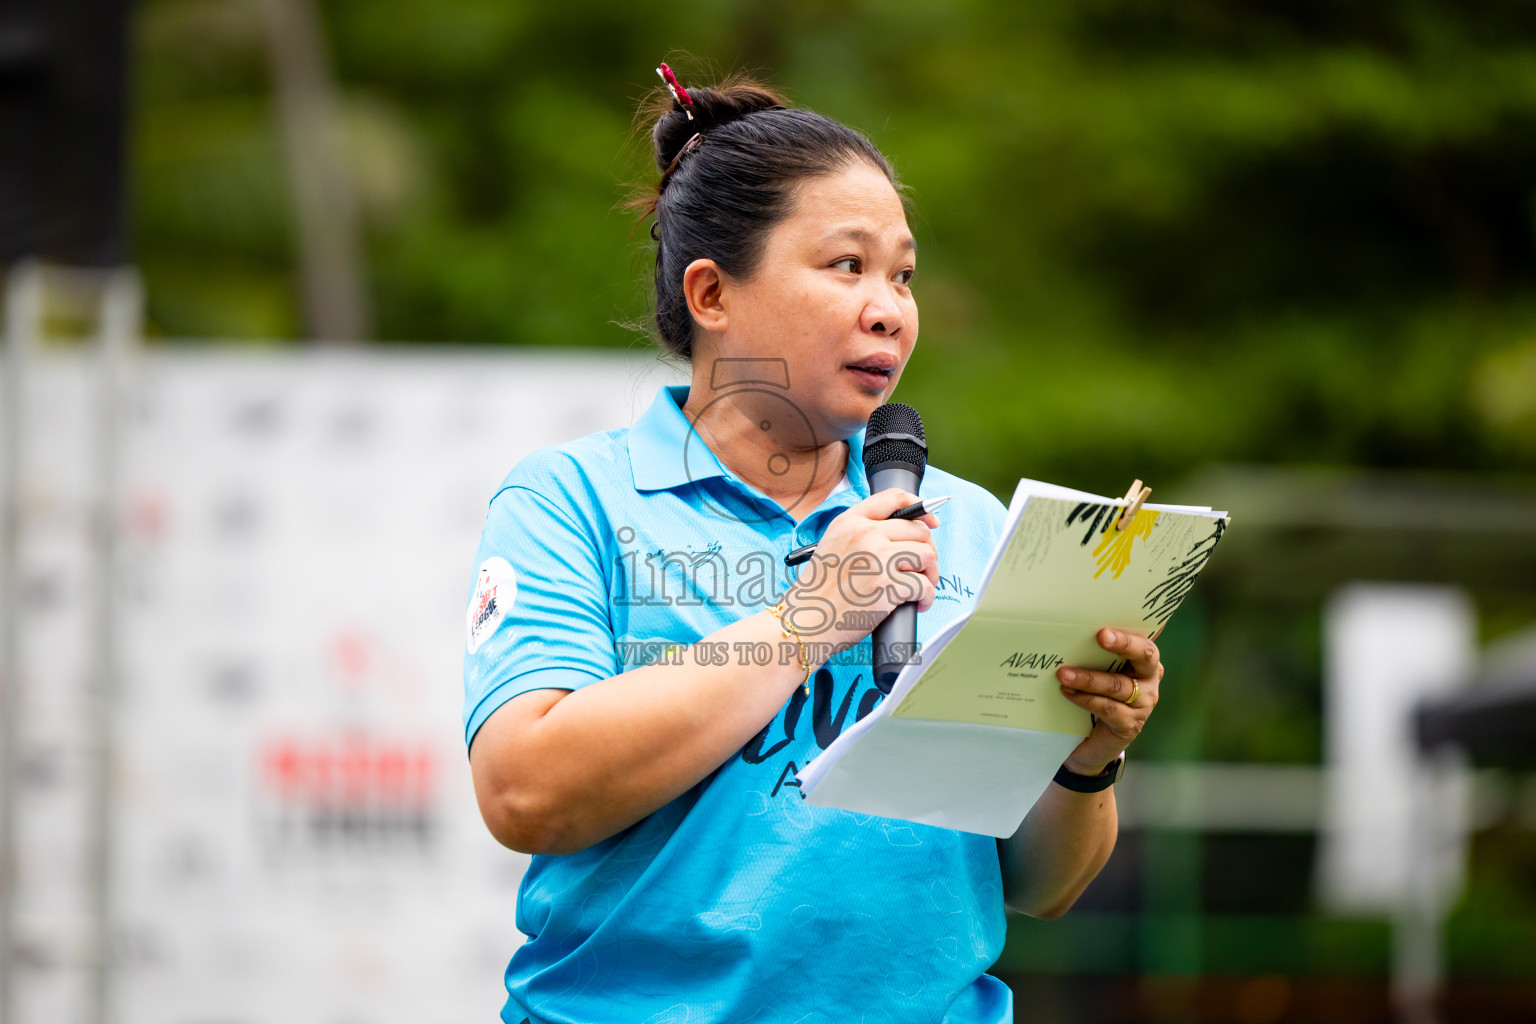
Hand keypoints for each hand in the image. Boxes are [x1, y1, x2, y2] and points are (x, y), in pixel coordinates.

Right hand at [782, 488, 939, 645]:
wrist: (807, 620)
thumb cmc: (821, 590)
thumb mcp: (834, 545)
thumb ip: (862, 533)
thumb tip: (904, 534)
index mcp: (850, 521)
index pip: (894, 498)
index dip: (920, 507)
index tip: (930, 521)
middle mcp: (865, 534)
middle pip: (918, 530)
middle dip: (927, 550)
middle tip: (923, 569)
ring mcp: (878, 558)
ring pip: (926, 554)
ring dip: (930, 573)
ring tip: (922, 587)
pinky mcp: (888, 584)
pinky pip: (925, 585)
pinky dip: (927, 596)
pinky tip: (918, 603)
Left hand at [1055, 628, 1162, 776]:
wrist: (1092, 740)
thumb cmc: (1095, 694)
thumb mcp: (1096, 670)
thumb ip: (1093, 653)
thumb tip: (1070, 632)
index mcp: (1144, 660)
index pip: (1145, 640)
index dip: (1131, 633)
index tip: (1109, 628)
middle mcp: (1149, 679)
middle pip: (1145, 657)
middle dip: (1124, 644)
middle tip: (1101, 636)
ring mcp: (1143, 704)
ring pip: (1119, 686)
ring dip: (1089, 678)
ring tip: (1064, 674)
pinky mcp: (1130, 724)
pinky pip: (1108, 708)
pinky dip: (1086, 699)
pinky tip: (1068, 693)